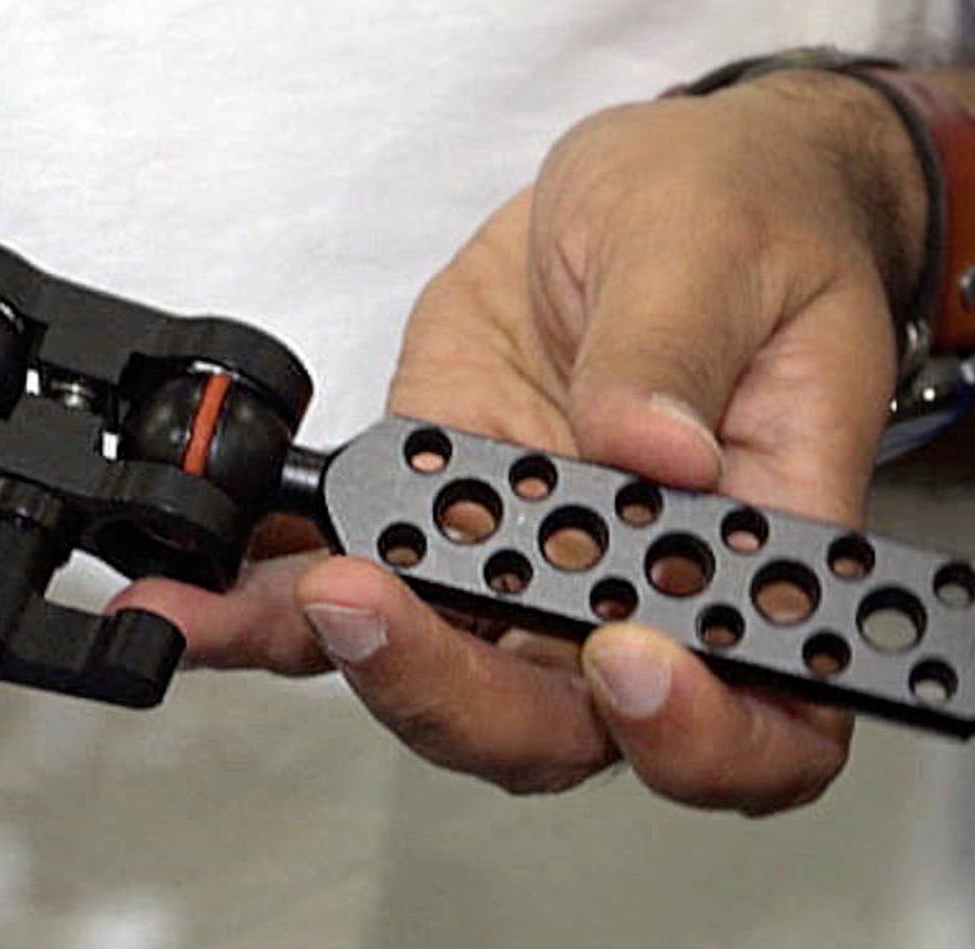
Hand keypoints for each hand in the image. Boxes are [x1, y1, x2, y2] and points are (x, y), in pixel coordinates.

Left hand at [120, 74, 915, 812]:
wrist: (655, 189)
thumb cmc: (739, 220)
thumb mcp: (718, 246)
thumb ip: (677, 349)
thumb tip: (652, 448)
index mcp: (765, 549)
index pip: (766, 719)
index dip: (697, 733)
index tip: (621, 661)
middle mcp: (646, 595)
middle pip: (569, 728)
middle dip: (458, 695)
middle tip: (373, 610)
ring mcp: (531, 573)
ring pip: (448, 684)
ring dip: (351, 657)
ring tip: (263, 601)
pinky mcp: (435, 527)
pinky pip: (353, 598)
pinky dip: (269, 611)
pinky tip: (208, 597)